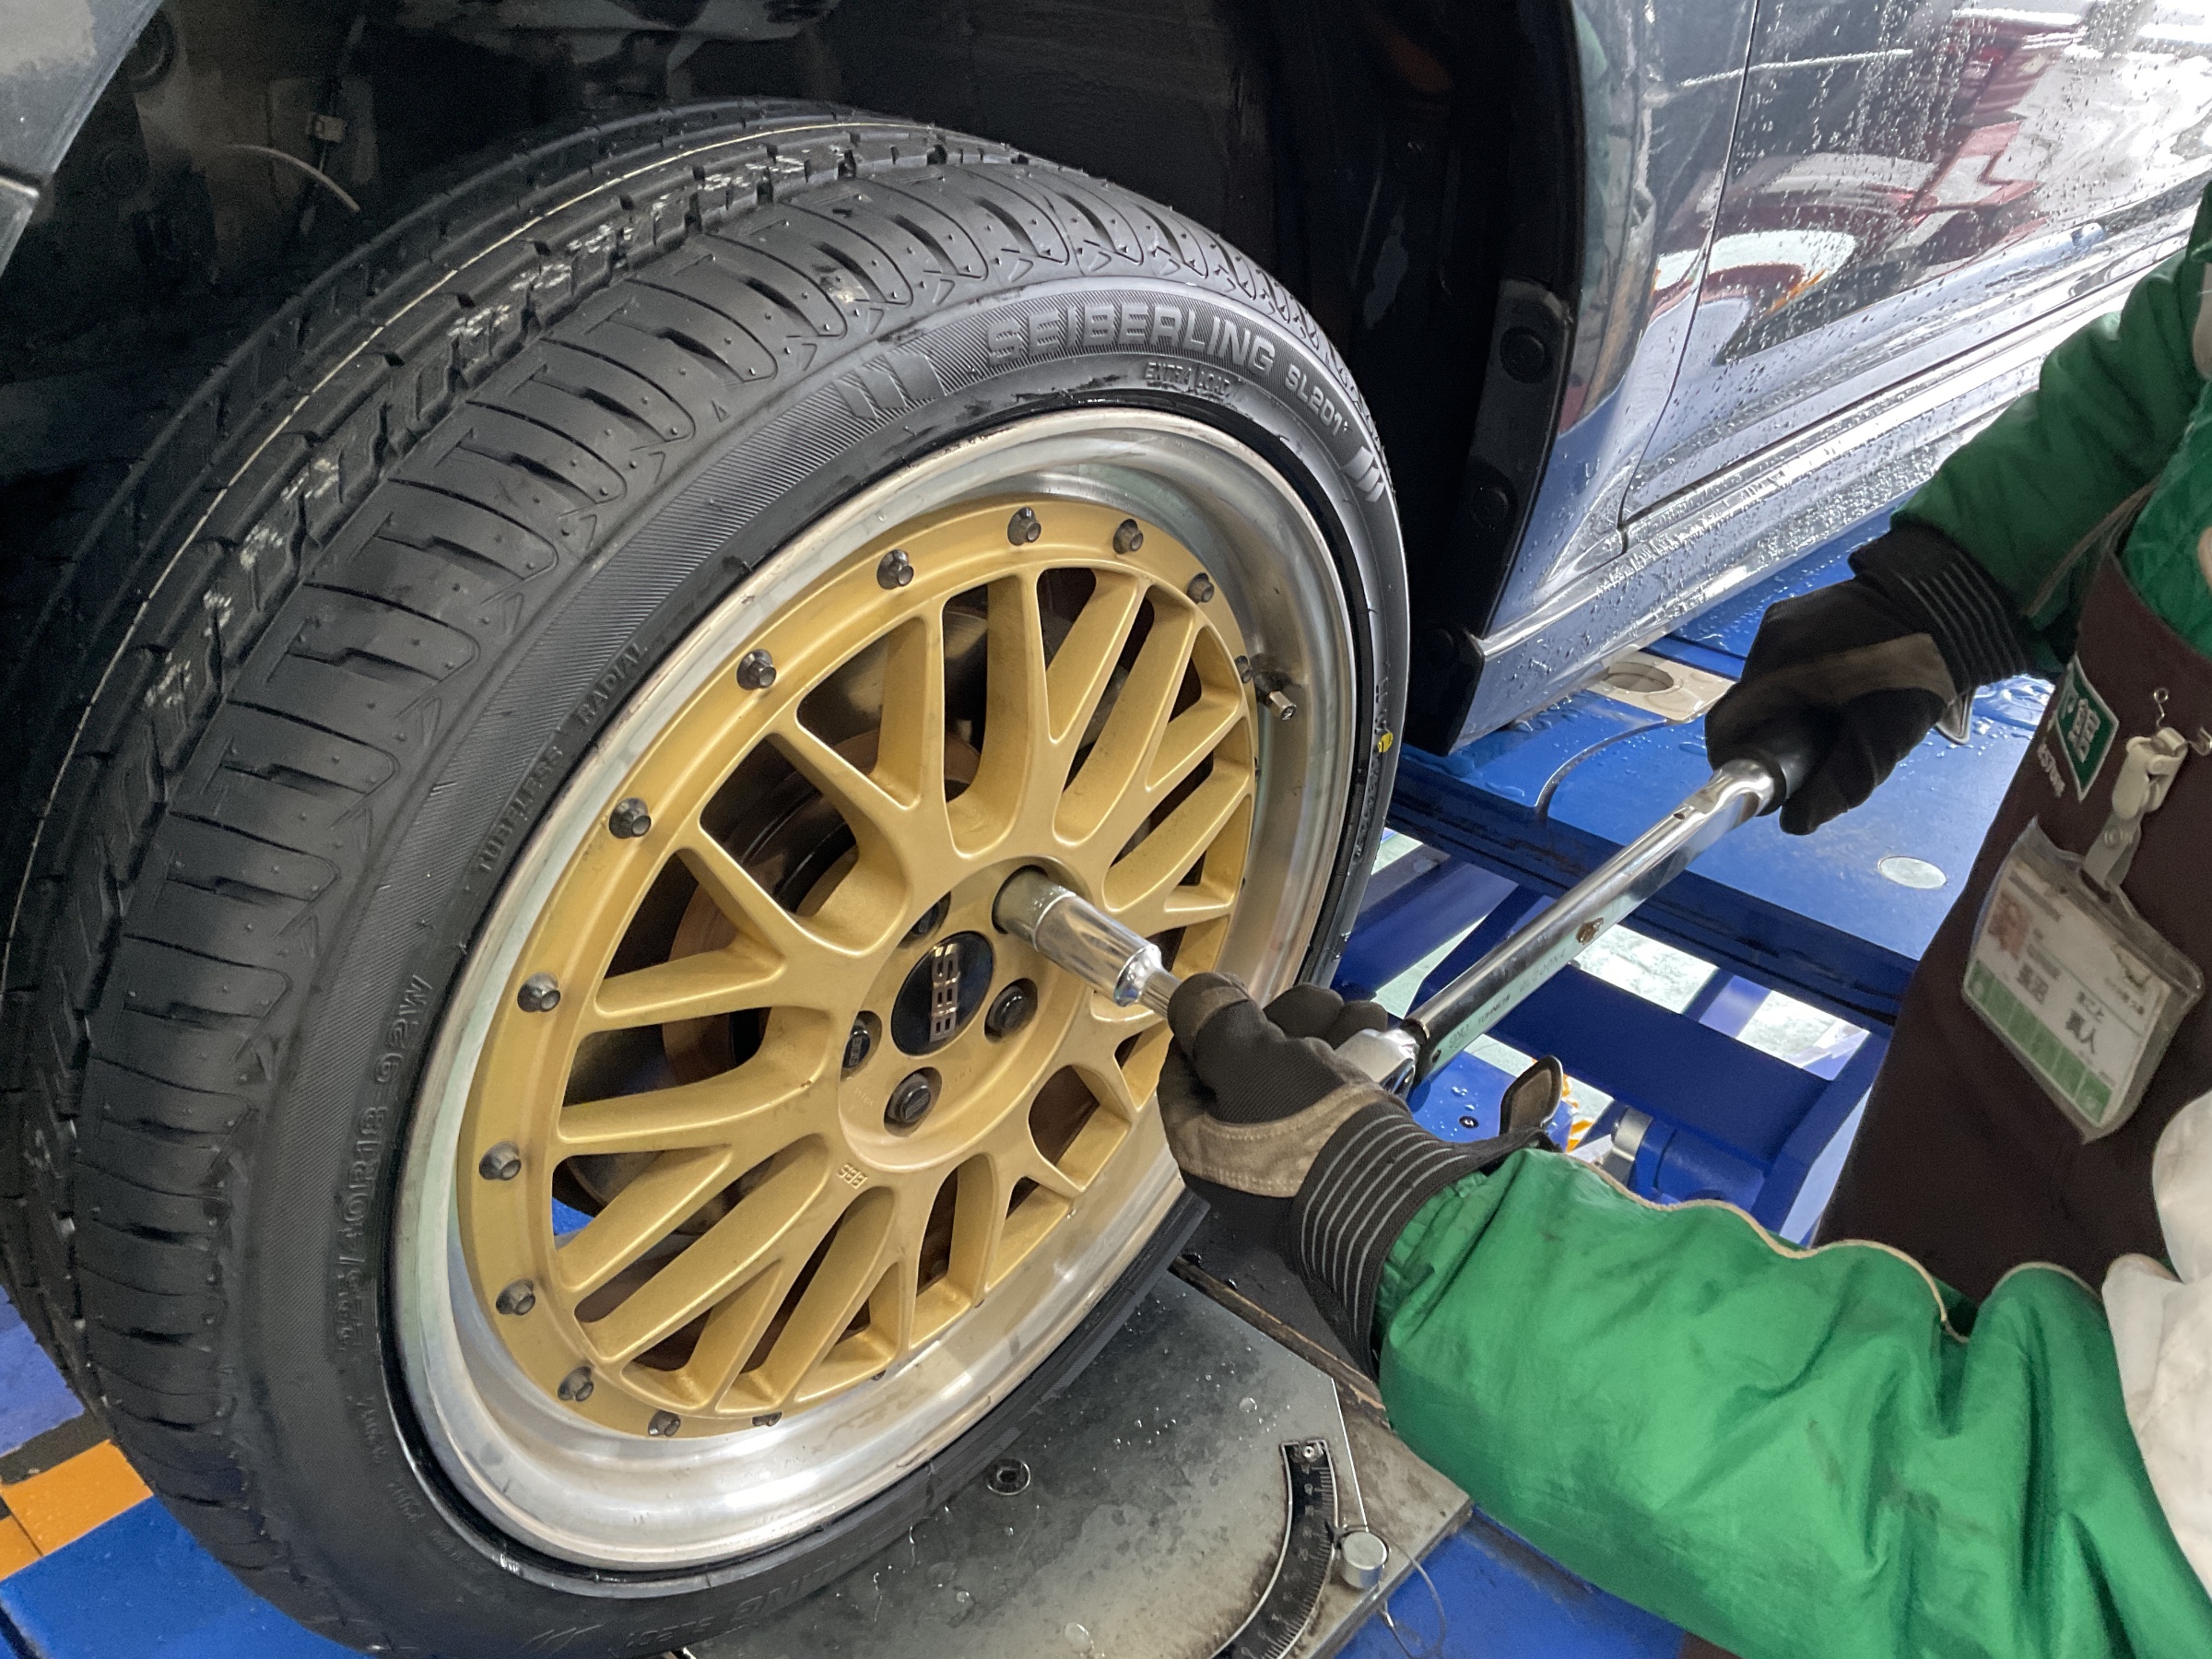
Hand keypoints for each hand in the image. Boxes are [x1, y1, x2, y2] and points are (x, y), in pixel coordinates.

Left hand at [1162, 973, 1563, 1359]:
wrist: (1394, 1204)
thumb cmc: (1302, 1132)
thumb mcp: (1248, 1064)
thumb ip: (1214, 1023)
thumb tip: (1191, 996)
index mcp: (1202, 1143)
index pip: (1184, 1074)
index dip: (1202, 1026)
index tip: (1233, 994)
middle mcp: (1243, 1155)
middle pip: (1250, 1066)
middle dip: (1288, 1021)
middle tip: (1321, 1001)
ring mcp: (1298, 1158)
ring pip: (1302, 1073)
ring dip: (1330, 1032)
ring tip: (1364, 1014)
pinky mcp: (1346, 1157)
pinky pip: (1338, 1097)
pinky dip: (1356, 1061)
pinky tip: (1377, 1034)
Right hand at [1704, 522, 2030, 834]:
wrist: (1957, 596)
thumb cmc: (1914, 669)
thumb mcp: (1882, 738)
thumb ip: (1839, 784)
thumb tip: (1796, 823)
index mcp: (1776, 670)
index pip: (1726, 726)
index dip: (1736, 762)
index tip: (1766, 785)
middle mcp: (1770, 639)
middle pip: (1752, 706)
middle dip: (1775, 737)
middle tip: (1817, 756)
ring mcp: (1789, 618)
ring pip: (1774, 682)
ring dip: (1795, 708)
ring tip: (1842, 719)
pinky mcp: (1811, 607)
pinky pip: (1794, 658)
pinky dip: (1811, 681)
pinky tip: (1851, 687)